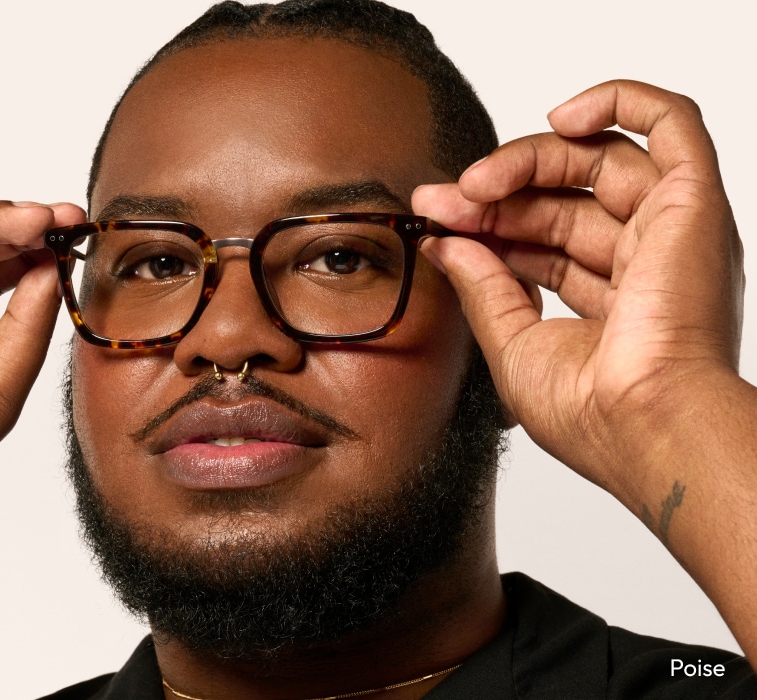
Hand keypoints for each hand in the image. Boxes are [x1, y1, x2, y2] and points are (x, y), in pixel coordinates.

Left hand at [413, 80, 743, 500]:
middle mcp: (645, 263)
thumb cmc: (589, 411)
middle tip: (442, 201)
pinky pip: (671, 124)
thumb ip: (482, 287)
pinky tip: (559, 118)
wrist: (641, 423)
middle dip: (495, 197)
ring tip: (475, 182)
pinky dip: (619, 102)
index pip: (542, 246)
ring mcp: (670, 230)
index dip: (488, 228)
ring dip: (529, 160)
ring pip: (597, 162)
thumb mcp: (513, 345)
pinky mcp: (694, 201)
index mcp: (612, 304)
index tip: (435, 221)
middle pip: (563, 202)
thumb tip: (446, 243)